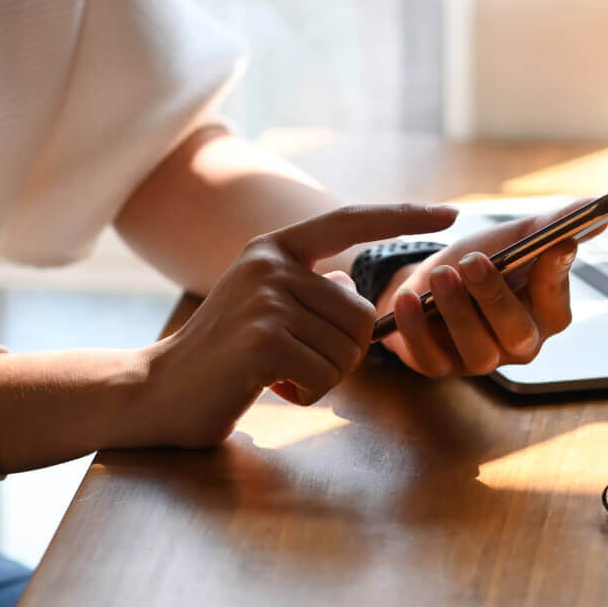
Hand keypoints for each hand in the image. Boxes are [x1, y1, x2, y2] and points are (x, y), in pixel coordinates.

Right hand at [140, 202, 457, 446]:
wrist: (156, 391)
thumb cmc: (221, 356)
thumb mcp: (265, 306)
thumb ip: (310, 290)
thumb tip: (355, 288)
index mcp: (273, 249)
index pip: (348, 221)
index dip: (403, 217)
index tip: (451, 213)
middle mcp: (270, 264)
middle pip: (363, 313)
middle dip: (345, 354)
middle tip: (298, 363)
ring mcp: (266, 299)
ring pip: (349, 349)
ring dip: (324, 376)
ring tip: (277, 372)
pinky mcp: (264, 339)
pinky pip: (327, 376)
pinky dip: (307, 393)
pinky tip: (270, 386)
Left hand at [375, 203, 594, 376]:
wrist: (426, 278)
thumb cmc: (479, 259)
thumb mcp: (513, 237)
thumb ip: (553, 226)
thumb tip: (604, 214)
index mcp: (544, 315)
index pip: (556, 303)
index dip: (556, 276)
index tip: (556, 244)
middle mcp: (517, 344)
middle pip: (518, 333)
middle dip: (495, 296)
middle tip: (473, 261)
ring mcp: (477, 360)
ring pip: (476, 348)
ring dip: (457, 310)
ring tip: (441, 274)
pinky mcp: (437, 366)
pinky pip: (429, 357)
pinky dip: (416, 327)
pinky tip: (408, 298)